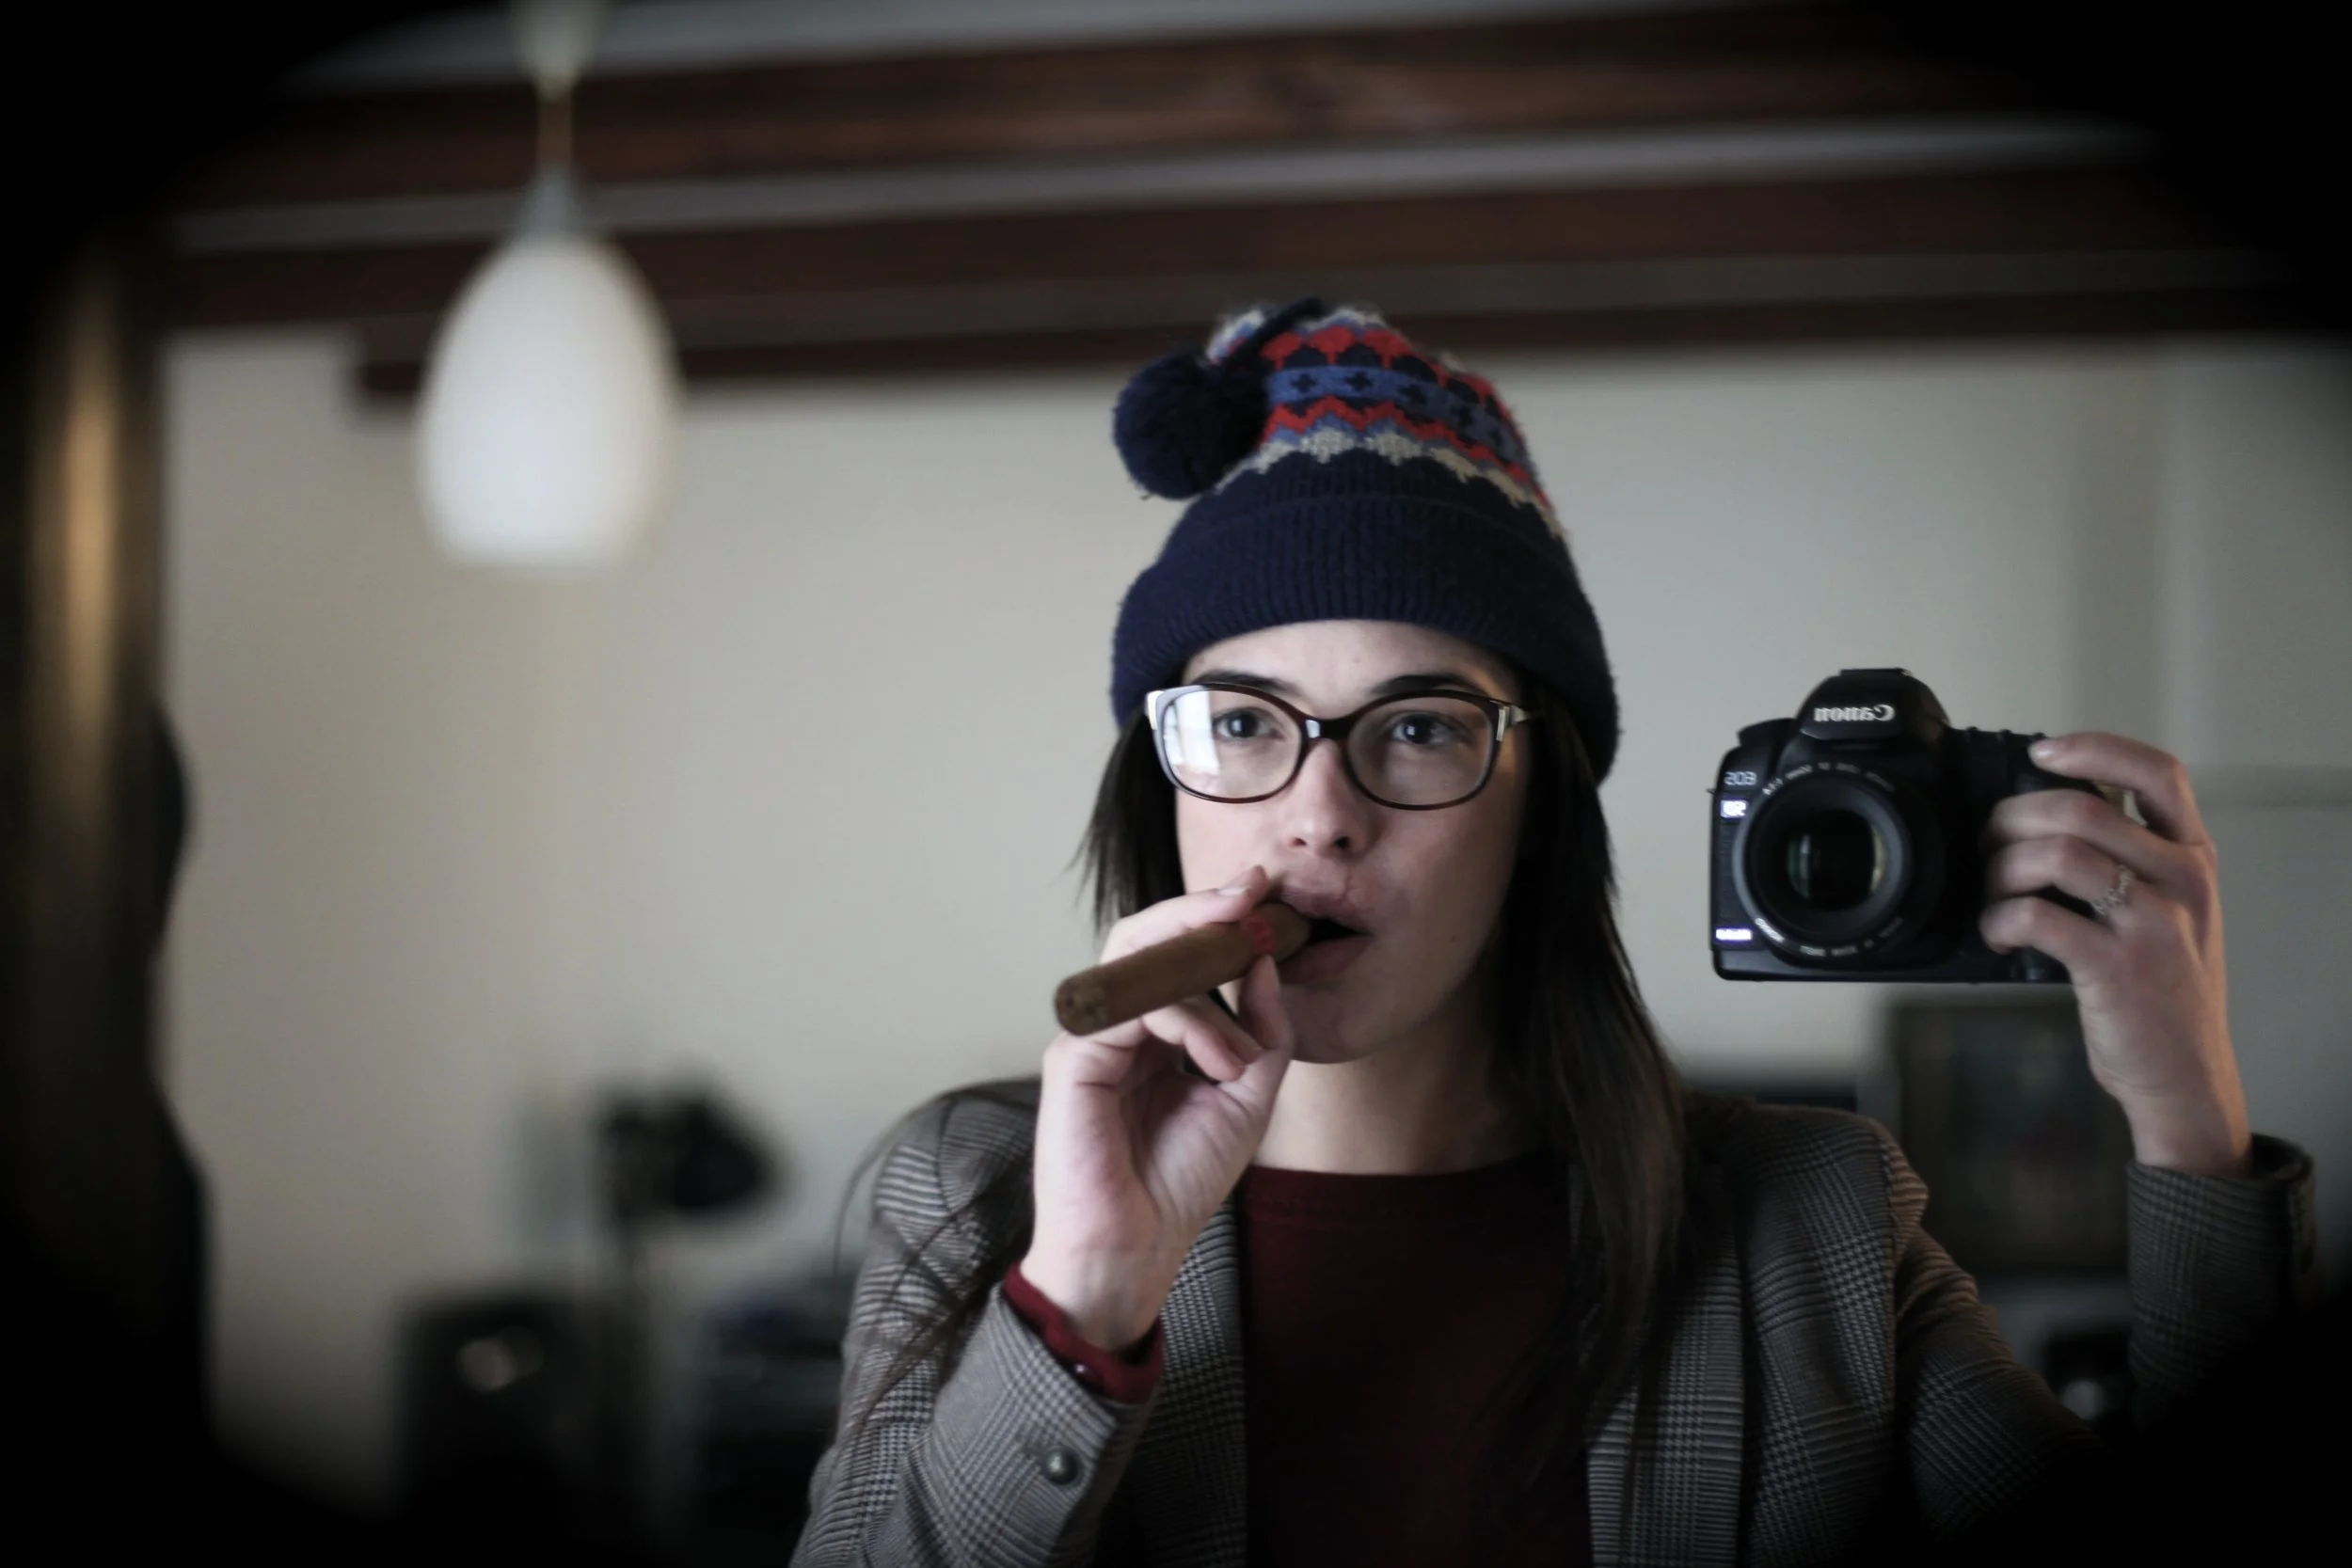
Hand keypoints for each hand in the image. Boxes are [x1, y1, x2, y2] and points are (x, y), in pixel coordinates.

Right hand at [1020, 864, 1293, 1350]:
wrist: (1136, 1248)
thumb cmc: (1179, 1180)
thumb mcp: (1247, 1094)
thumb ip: (1260, 1027)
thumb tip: (1264, 959)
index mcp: (1152, 1031)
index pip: (1176, 954)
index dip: (1215, 920)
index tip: (1264, 896)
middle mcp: (1116, 1025)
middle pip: (1146, 937)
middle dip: (1199, 909)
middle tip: (1248, 894)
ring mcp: (1091, 1038)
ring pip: (1139, 961)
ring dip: (1207, 985)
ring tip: (1242, 1053)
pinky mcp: (1075, 1058)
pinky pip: (1135, 1009)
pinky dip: (1191, 1025)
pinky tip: (1221, 1064)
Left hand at [1980, 732, 2249, 1176]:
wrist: (2185, 1075)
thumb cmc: (2163, 992)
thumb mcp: (2171, 912)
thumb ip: (2131, 862)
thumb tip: (2051, 815)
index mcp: (2193, 859)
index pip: (2159, 773)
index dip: (2096, 749)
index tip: (2044, 751)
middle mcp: (2181, 881)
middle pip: (2082, 809)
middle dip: (2014, 818)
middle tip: (1989, 844)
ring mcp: (2151, 923)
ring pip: (2057, 854)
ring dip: (2001, 868)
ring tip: (1991, 894)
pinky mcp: (2116, 966)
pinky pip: (2037, 916)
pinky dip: (1999, 919)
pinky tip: (1998, 934)